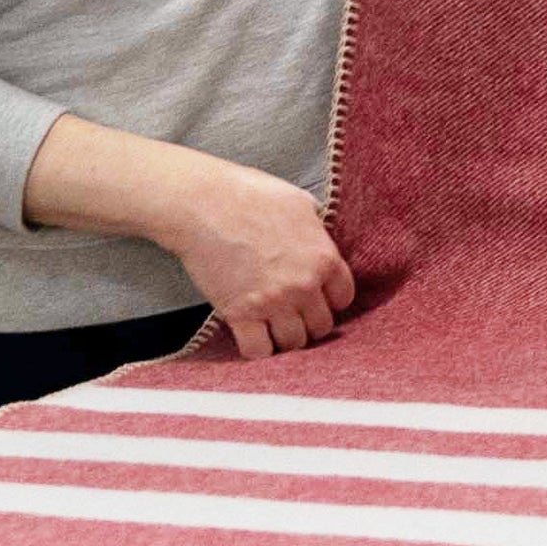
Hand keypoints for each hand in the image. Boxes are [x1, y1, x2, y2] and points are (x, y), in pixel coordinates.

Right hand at [157, 159, 356, 357]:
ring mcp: (272, 302)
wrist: (203, 204)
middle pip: (321, 325)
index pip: (343, 297)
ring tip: (273, 325)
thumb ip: (315, 230)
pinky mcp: (240, 314)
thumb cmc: (248, 195)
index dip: (330, 298)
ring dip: (285, 337)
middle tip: (292, 313)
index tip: (316, 296)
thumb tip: (317, 239)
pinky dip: (258, 349)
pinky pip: (259, 351)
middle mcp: (303, 284)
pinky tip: (253, 335)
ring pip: (294, 342)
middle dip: (308, 320)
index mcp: (323, 257)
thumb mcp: (298, 203)